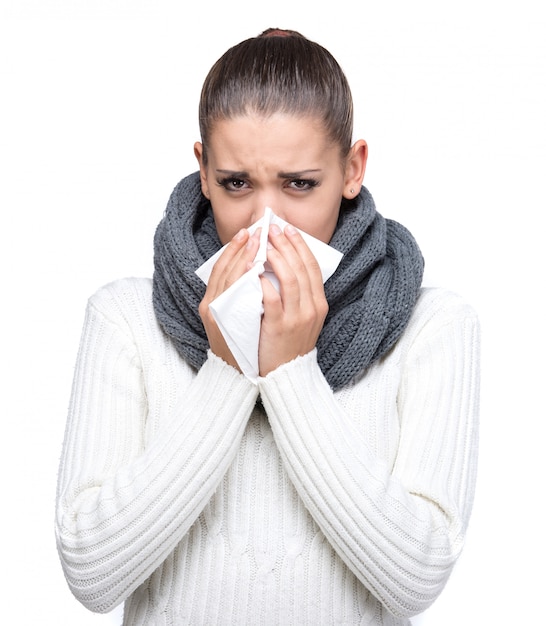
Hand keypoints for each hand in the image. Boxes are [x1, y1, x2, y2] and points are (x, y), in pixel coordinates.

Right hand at [199, 228, 260, 369]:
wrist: (237, 375)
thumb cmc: (240, 344)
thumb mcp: (234, 316)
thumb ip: (240, 295)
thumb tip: (256, 271)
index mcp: (212, 302)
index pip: (220, 268)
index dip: (232, 249)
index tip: (247, 233)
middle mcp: (211, 306)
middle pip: (222, 270)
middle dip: (239, 248)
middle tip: (255, 232)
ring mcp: (218, 316)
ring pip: (227, 280)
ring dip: (242, 259)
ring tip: (257, 243)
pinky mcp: (226, 325)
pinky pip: (234, 299)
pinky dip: (244, 282)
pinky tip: (256, 271)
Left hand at [258, 223, 328, 376]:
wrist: (286, 374)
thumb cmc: (288, 343)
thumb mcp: (302, 317)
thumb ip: (297, 295)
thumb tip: (282, 265)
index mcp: (318, 304)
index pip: (312, 266)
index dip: (300, 245)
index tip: (288, 229)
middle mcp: (312, 308)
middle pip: (302, 267)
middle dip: (287, 244)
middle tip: (273, 228)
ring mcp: (297, 317)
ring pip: (290, 279)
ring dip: (277, 257)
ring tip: (265, 243)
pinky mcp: (280, 327)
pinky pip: (273, 298)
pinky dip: (264, 282)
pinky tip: (254, 271)